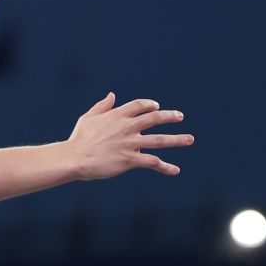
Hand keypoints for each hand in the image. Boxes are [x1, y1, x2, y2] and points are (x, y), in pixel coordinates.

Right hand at [68, 93, 193, 179]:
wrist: (76, 158)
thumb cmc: (79, 139)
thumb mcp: (88, 118)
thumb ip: (102, 106)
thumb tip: (112, 95)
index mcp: (116, 116)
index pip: (139, 106)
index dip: (149, 105)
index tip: (157, 106)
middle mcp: (126, 127)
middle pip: (154, 118)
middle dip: (170, 116)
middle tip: (180, 116)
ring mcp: (130, 143)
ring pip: (159, 140)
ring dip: (177, 139)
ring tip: (190, 139)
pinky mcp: (131, 159)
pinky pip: (153, 162)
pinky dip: (165, 167)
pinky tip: (175, 170)